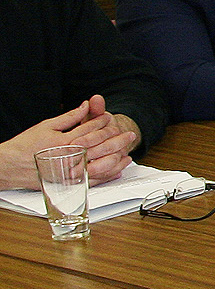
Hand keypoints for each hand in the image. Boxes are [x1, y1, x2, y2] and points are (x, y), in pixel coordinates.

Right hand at [0, 97, 137, 187]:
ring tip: (127, 153)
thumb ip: (69, 117)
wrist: (9, 166)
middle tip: (130, 135)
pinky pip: (93, 180)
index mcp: (65, 141)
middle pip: (100, 147)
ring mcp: (70, 172)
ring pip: (100, 165)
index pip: (91, 130)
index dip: (104, 123)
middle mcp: (69, 157)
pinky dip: (107, 175)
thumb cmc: (26, 145)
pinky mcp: (68, 183)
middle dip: (118, 140)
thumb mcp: (47, 126)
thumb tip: (86, 106)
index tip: (112, 119)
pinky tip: (117, 170)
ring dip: (116, 159)